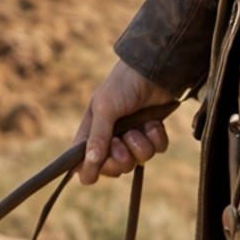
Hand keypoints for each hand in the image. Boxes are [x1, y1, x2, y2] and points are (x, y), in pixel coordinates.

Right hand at [73, 59, 179, 184]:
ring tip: (140, 128)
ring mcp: (134, 136)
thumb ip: (97, 137)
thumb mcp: (105, 107)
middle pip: (113, 168)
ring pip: (137, 161)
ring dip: (140, 146)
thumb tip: (88, 166)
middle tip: (121, 142)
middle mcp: (111, 138)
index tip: (97, 170)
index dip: (90, 170)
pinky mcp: (153, 133)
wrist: (155, 68)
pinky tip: (153, 123)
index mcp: (92, 133)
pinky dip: (156, 138)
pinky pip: (156, 150)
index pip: (83, 164)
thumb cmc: (124, 84)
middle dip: (120, 159)